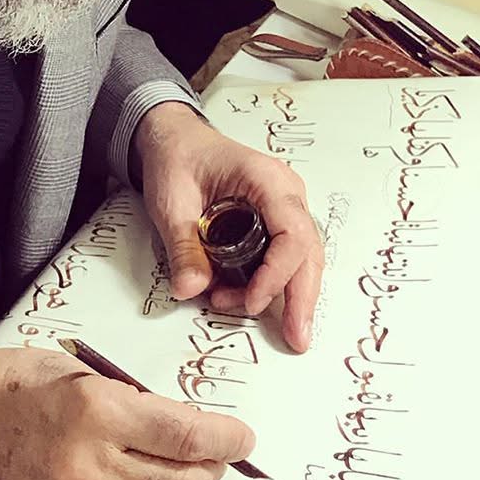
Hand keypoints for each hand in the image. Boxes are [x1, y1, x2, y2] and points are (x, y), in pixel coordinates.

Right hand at [0, 347, 254, 479]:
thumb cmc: (9, 386)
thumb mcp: (77, 372)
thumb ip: (127, 400)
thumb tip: (175, 425)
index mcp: (96, 411)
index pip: (185, 436)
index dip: (224, 439)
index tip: (242, 437)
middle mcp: (91, 464)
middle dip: (209, 470)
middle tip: (218, 456)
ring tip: (179, 471)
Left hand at [135, 102, 322, 351]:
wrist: (174, 140)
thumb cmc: (177, 159)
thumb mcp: (171, 202)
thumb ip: (182, 246)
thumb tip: (190, 289)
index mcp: (266, 179)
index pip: (292, 232)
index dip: (278, 273)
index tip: (251, 301)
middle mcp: (285, 192)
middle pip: (308, 250)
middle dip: (302, 297)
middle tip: (296, 338)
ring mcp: (284, 206)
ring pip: (302, 257)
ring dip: (285, 293)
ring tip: (256, 318)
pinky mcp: (274, 220)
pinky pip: (285, 254)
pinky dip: (273, 282)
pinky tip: (251, 301)